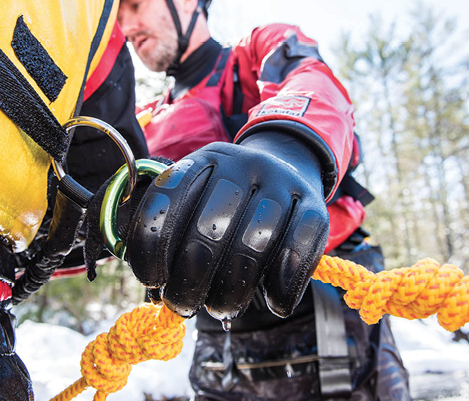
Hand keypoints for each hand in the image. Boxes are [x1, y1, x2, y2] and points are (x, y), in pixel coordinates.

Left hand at [124, 131, 328, 319]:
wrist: (288, 167)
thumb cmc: (229, 202)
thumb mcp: (196, 198)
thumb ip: (171, 230)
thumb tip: (154, 281)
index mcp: (204, 160)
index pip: (168, 198)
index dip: (152, 245)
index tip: (153, 280)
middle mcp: (243, 165)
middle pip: (210, 227)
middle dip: (191, 279)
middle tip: (185, 305)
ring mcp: (282, 183)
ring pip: (254, 242)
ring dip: (232, 290)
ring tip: (221, 308)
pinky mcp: (316, 206)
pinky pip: (298, 250)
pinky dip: (282, 286)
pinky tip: (272, 302)